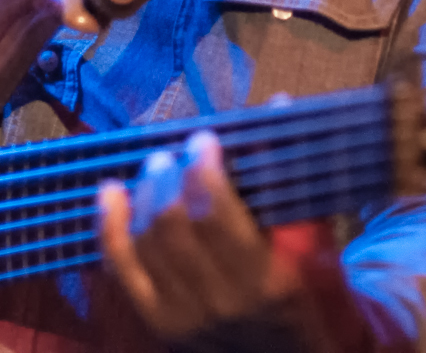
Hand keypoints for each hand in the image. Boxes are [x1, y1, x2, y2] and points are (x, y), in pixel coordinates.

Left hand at [98, 130, 316, 345]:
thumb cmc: (310, 288)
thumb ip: (293, 176)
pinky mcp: (159, 321)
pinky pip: (122, 268)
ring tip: (155, 168)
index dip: (203, 169)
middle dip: (168, 177)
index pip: (216, 213)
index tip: (204, 140)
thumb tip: (279, 104)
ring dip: (144, 195)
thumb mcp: (316, 237)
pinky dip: (109, 226)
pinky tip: (109, 193)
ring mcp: (185, 315)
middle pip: (172, 224)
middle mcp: (222, 300)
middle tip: (174, 153)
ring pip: (145, 241)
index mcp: (267, 277)